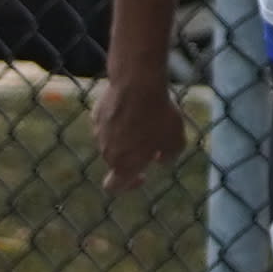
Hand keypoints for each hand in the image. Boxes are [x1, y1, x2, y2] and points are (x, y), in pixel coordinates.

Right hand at [94, 67, 183, 193]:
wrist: (138, 84)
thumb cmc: (159, 116)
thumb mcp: (176, 141)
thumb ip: (168, 157)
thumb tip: (160, 160)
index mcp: (124, 165)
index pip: (113, 187)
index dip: (127, 186)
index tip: (142, 175)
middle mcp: (107, 153)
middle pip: (118, 160)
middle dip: (134, 154)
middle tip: (154, 136)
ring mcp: (98, 133)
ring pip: (112, 140)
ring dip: (126, 135)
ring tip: (147, 116)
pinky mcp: (96, 115)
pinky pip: (108, 122)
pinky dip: (119, 119)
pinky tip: (134, 105)